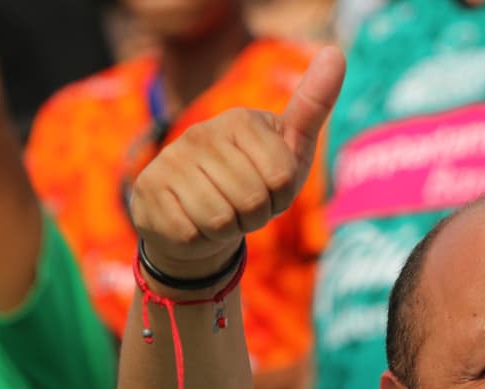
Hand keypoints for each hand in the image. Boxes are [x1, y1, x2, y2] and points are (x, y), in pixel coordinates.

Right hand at [128, 46, 344, 281]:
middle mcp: (202, 133)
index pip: (282, 178)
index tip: (270, 189)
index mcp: (241, 121)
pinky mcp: (148, 190)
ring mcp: (171, 159)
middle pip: (253, 200)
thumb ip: (312, 105)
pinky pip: (190, 232)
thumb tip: (335, 53)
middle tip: (244, 207)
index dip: (282, 198)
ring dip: (228, 230)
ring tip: (222, 215)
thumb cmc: (257, 181)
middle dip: (255, 217)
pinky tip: (194, 224)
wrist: (202, 217)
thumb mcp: (292, 147)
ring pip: (220, 219)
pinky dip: (200, 239)